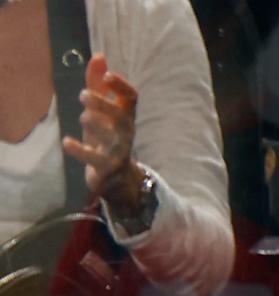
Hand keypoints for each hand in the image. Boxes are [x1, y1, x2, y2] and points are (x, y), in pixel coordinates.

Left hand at [61, 52, 139, 203]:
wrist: (115, 177)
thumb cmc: (107, 136)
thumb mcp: (102, 110)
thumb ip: (98, 84)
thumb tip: (99, 56)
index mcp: (126, 116)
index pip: (131, 98)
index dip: (121, 86)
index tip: (107, 76)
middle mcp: (125, 133)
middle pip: (121, 116)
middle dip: (102, 103)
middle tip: (82, 95)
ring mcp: (117, 151)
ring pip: (110, 137)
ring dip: (95, 124)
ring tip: (84, 117)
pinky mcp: (106, 168)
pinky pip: (94, 159)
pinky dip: (78, 150)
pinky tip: (66, 142)